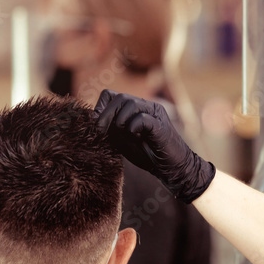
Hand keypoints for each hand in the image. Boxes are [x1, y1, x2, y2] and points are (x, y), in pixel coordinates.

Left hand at [94, 90, 214, 203]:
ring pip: (131, 103)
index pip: (111, 95)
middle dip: (106, 114)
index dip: (100, 108)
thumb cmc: (147, 154)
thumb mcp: (122, 140)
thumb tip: (91, 122)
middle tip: (100, 131)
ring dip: (119, 119)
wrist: (172, 168)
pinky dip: (134, 125)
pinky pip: (144, 118)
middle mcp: (146, 106)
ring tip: (120, 132)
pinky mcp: (161, 127)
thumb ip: (110, 129)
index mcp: (135, 108)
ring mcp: (155, 114)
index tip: (97, 126)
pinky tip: (133, 135)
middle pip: (120, 97)